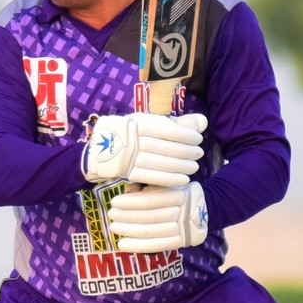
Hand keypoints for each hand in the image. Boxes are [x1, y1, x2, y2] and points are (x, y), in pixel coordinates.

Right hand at [81, 112, 206, 187]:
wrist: (100, 149)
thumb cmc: (132, 133)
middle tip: (199, 154)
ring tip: (194, 167)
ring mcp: (129, 157)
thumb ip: (178, 123)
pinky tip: (183, 180)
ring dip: (181, 167)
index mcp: (140, 123)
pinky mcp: (127, 172)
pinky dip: (170, 179)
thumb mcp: (151, 123)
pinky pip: (152, 177)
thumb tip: (203, 122)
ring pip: (160, 163)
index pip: (169, 130)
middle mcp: (134, 139)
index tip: (198, 139)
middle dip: (186, 152)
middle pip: (166, 147)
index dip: (187, 135)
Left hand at [107, 182, 208, 251]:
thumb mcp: (166, 184)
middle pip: (149, 217)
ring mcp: (182, 229)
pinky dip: (138, 246)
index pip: (150, 200)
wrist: (203, 210)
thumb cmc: (176, 193)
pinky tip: (122, 244)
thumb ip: (147, 185)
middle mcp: (182, 212)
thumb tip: (127, 191)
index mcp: (179, 195)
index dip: (130, 202)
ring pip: (151, 232)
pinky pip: (156, 246)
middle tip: (111, 215)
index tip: (114, 201)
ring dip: (129, 231)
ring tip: (113, 227)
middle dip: (126, 216)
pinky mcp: (180, 242)